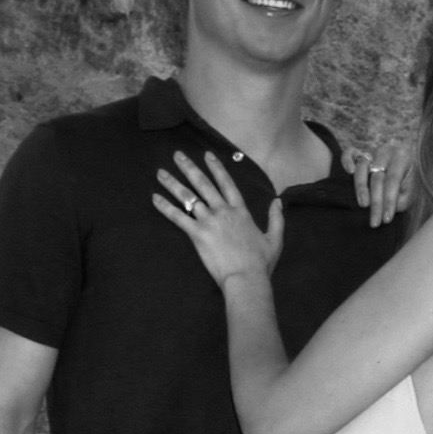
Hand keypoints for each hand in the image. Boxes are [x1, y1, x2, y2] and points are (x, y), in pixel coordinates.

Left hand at [153, 151, 284, 285]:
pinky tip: (154, 198)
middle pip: (203, 184)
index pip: (226, 183)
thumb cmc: (261, 262)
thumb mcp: (275, 239)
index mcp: (240, 211)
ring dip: (173, 183)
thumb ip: (276, 218)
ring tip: (160, 173)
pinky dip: (165, 207)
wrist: (246, 278)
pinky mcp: (197, 234)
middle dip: (189, 168)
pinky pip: (178, 217)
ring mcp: (209, 221)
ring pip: (188, 197)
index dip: (216, 168)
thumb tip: (278, 202)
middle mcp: (223, 211)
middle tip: (177, 155)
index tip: (206, 155)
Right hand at [341, 135, 415, 226]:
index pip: (393, 181)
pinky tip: (349, 172)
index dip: (389, 201)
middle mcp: (385, 152)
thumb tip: (390, 206)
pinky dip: (347, 161)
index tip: (386, 219)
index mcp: (402, 157)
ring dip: (361, 187)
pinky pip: (349, 153)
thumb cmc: (406, 181)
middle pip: (377, 178)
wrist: (403, 167)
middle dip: (376, 202)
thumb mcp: (411, 191)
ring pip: (362, 167)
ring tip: (363, 205)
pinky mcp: (358, 152)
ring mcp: (371, 150)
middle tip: (374, 222)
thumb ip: (403, 199)